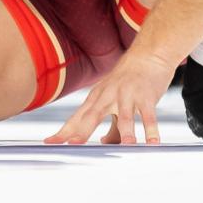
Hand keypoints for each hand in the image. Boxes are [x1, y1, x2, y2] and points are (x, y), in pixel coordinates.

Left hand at [45, 51, 173, 144]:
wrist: (147, 56)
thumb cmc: (127, 82)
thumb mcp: (114, 102)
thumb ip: (111, 126)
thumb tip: (105, 143)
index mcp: (96, 98)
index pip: (76, 118)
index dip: (63, 131)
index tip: (48, 143)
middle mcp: (108, 96)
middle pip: (93, 115)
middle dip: (82, 130)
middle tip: (73, 144)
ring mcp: (127, 95)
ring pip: (125, 115)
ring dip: (126, 131)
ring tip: (126, 146)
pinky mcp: (146, 96)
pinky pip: (148, 115)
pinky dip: (151, 128)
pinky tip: (153, 142)